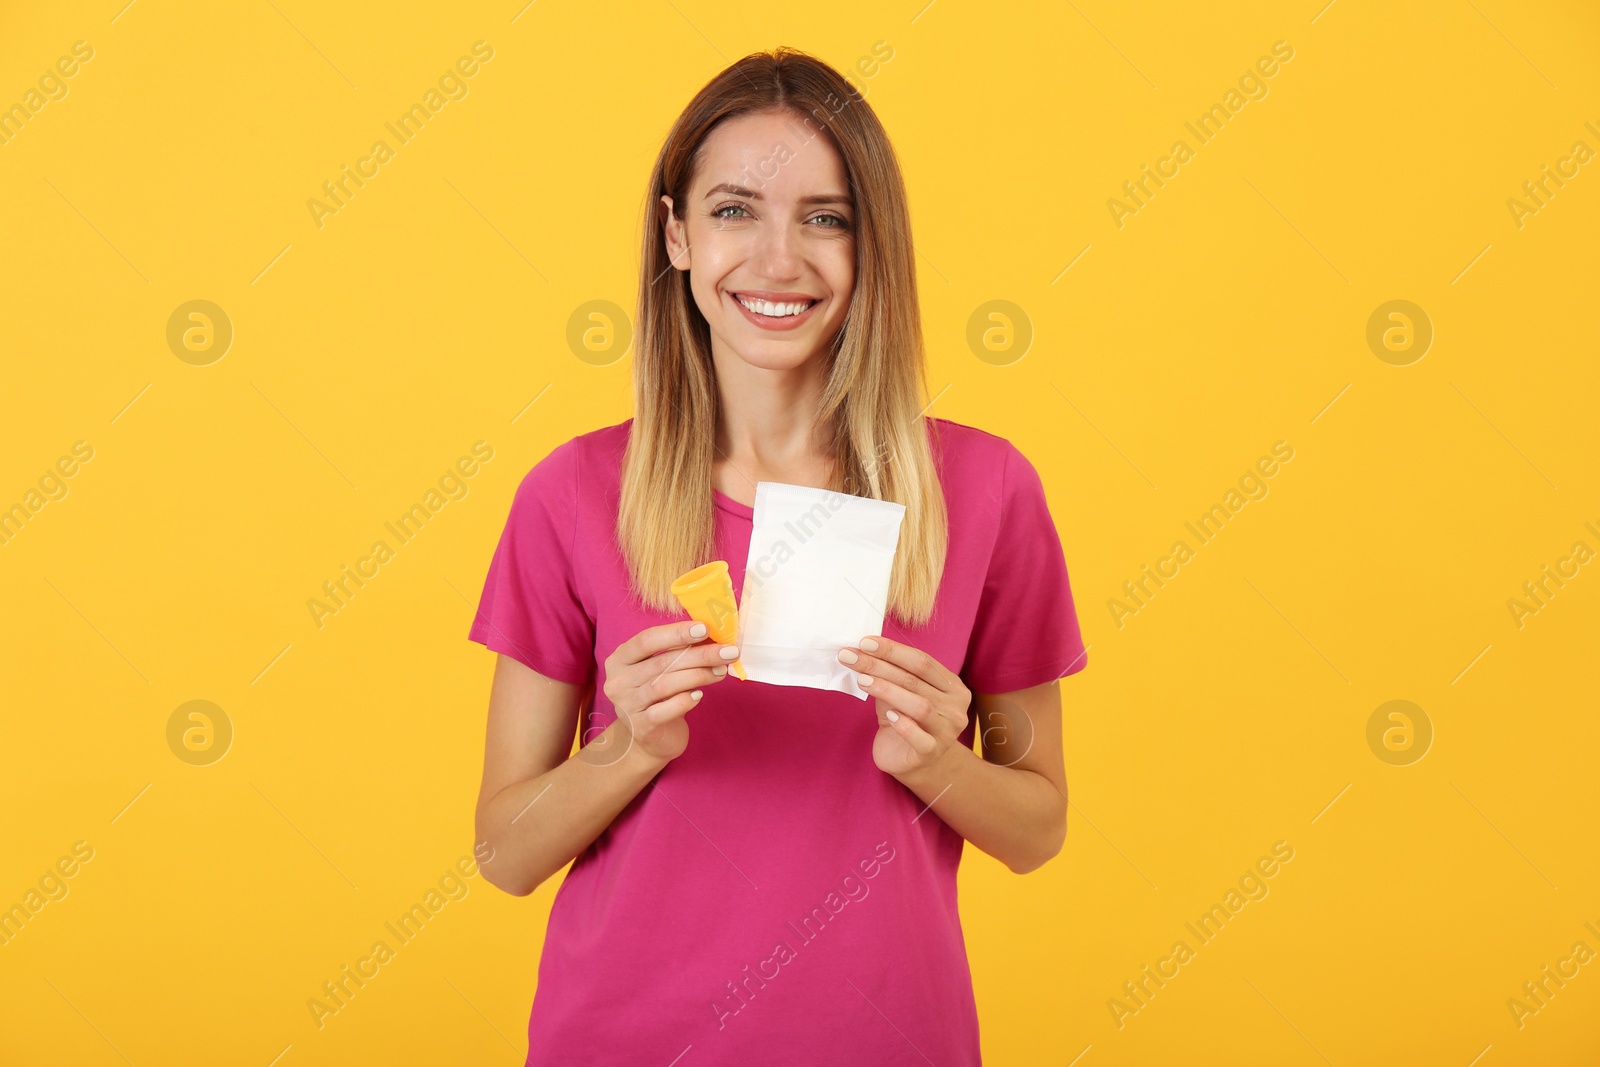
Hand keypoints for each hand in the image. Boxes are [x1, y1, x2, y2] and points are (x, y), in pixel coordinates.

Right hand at [601, 620, 737, 765]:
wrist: (651, 739)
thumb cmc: (660, 697)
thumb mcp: (662, 671)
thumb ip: (677, 652)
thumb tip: (710, 636)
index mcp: (620, 659)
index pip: (646, 640)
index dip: (676, 633)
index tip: (705, 628)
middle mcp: (618, 681)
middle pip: (661, 662)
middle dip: (699, 655)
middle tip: (728, 652)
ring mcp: (626, 706)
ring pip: (665, 685)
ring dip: (698, 675)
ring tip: (721, 671)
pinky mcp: (640, 727)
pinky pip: (665, 710)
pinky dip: (684, 701)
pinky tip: (699, 695)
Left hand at [837, 636, 971, 778]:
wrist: (914, 763)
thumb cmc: (906, 721)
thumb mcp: (899, 693)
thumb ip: (891, 675)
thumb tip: (863, 651)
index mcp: (951, 686)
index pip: (922, 661)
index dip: (893, 650)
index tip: (864, 642)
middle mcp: (955, 707)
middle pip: (916, 680)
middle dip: (880, 665)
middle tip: (852, 657)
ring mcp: (947, 731)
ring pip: (919, 706)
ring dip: (888, 690)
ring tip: (862, 681)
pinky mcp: (932, 752)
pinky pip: (919, 737)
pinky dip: (903, 724)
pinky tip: (888, 715)